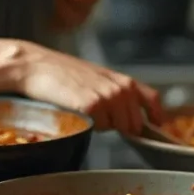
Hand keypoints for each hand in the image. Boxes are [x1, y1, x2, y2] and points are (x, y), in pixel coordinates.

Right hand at [13, 41, 161, 134]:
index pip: (151, 99)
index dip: (156, 115)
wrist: (36, 66)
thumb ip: (114, 91)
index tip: (157, 125)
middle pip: (135, 123)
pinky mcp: (92, 107)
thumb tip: (127, 115)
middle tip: (99, 116)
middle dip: (121, 126)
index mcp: (122, 79)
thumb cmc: (61, 72)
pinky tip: (78, 112)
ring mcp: (108, 97)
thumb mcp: (96, 77)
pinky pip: (100, 128)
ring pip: (118, 127)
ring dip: (104, 126)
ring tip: (85, 110)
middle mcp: (120, 88)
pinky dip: (91, 126)